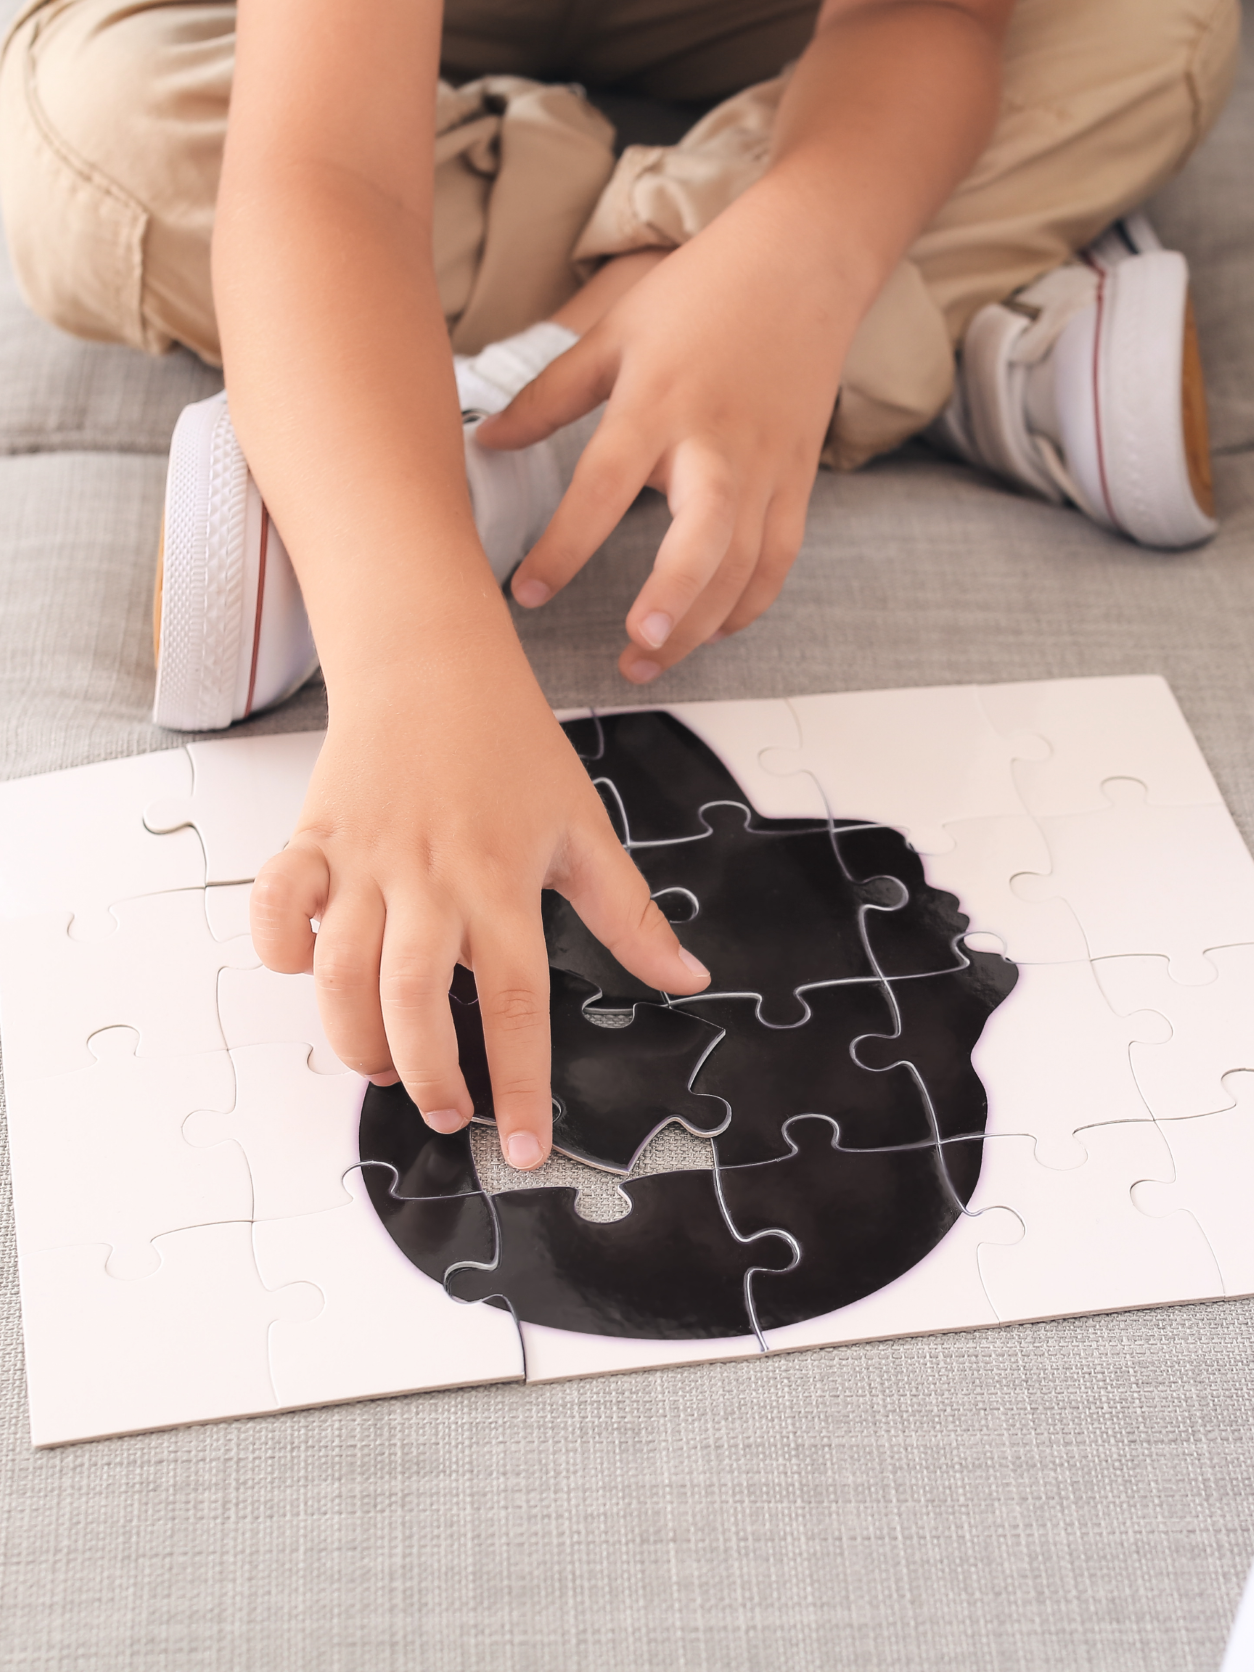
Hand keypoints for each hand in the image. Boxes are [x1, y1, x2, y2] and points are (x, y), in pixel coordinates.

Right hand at [248, 635, 708, 1167]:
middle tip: (451, 1113)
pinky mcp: (314, 840)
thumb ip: (631, 915)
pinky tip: (306, 972)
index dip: (520, 1085)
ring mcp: (366, 860)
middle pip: (418, 1000)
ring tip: (388, 1068)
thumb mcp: (585, 828)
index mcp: (504, 880)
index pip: (516, 1002)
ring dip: (358, 1039)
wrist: (432, 660)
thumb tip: (691, 979)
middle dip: (430, 1077)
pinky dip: (280, 950)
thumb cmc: (511, 746)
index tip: (528, 1149)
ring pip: (343, 972)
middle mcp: (432, 876)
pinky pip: (278, 907)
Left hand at [476, 185, 852, 682]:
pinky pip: (779, 558)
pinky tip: (710, 632)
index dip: (565, 545)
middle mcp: (716, 443)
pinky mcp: (798, 479)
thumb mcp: (613, 332)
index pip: (604, 485)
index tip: (527, 592)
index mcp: (657, 404)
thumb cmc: (701, 294)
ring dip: (701, 624)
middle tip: (634, 648)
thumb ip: (548, 396)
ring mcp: (766, 467)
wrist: (803, 262)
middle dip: (672, 600)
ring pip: (744, 564)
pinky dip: (748, 604)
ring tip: (649, 662)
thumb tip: (487, 441)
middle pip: (702, 537)